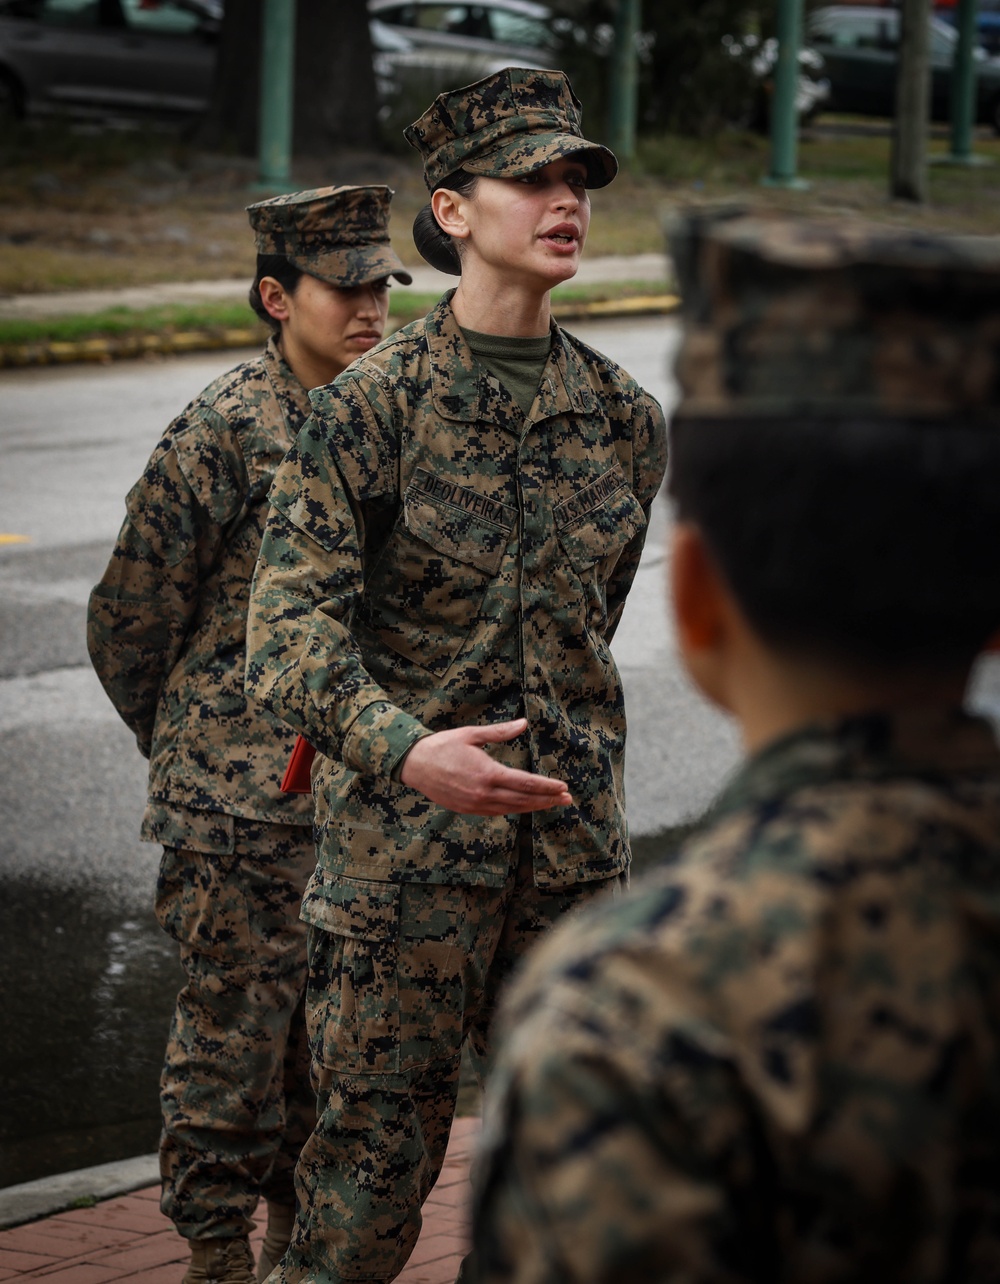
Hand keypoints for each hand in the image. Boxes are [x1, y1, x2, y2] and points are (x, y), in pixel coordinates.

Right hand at [399, 717, 572, 815]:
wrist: (414, 765)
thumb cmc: (442, 745)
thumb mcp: (472, 735)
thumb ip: (500, 732)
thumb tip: (524, 723)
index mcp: (487, 774)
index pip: (525, 783)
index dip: (546, 787)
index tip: (563, 787)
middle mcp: (484, 793)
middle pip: (523, 800)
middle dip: (547, 800)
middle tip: (567, 799)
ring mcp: (476, 804)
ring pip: (512, 809)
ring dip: (534, 807)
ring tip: (552, 803)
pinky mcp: (468, 809)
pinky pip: (497, 812)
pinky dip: (515, 809)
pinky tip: (525, 806)